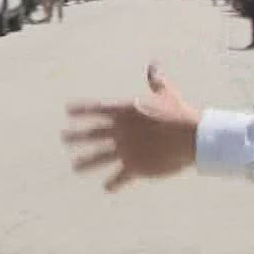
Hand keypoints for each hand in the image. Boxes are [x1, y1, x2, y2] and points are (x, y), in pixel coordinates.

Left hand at [63, 64, 201, 192]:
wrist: (191, 137)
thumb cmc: (179, 114)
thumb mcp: (167, 94)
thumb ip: (156, 82)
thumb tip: (153, 66)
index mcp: (125, 112)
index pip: (96, 110)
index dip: (81, 110)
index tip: (68, 111)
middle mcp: (120, 131)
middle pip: (91, 134)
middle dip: (75, 136)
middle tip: (63, 138)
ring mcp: (125, 150)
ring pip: (99, 157)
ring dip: (85, 163)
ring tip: (75, 167)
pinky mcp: (135, 166)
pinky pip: (119, 177)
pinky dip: (113, 183)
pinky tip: (107, 188)